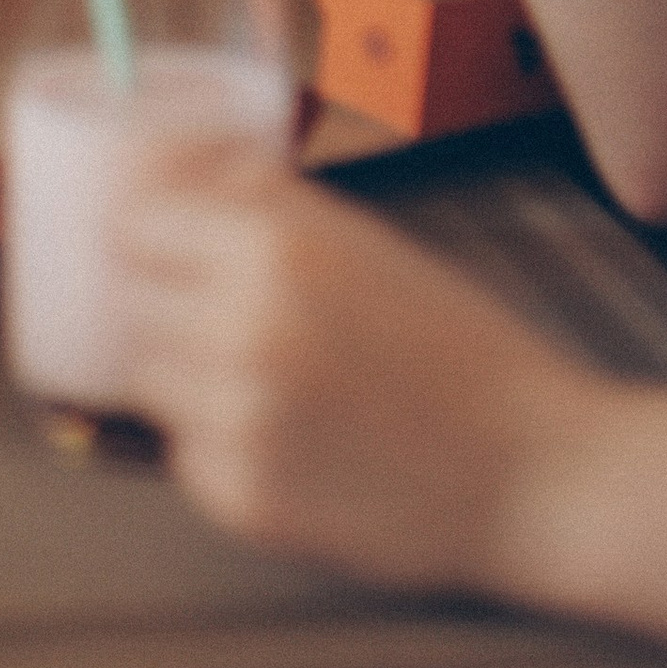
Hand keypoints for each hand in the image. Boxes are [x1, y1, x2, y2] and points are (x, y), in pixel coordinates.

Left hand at [113, 146, 605, 598]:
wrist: (536, 476)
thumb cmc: (463, 354)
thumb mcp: (369, 245)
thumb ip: (268, 205)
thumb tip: (183, 167)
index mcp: (276, 248)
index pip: (133, 223)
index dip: (146, 235)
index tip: (157, 245)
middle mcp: (244, 329)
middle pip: (129, 301)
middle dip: (163, 305)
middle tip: (215, 319)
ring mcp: (239, 421)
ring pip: (148, 382)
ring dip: (185, 379)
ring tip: (268, 385)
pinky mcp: (245, 499)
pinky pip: (186, 456)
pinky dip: (219, 448)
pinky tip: (292, 443)